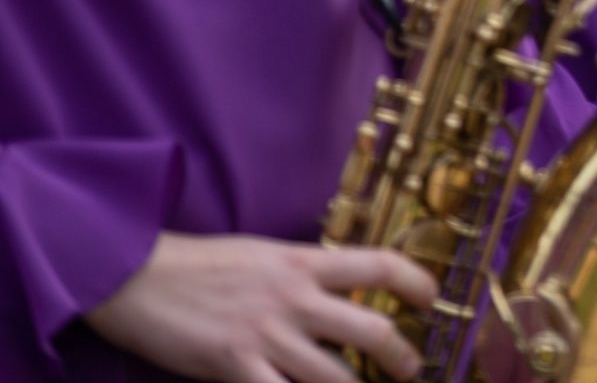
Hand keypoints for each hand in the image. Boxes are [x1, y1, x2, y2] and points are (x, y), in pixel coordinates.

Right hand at [83, 231, 437, 382]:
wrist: (137, 275)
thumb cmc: (200, 264)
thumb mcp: (264, 254)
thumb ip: (303, 271)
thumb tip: (339, 285)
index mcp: (304, 262)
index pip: (381, 265)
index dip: (417, 283)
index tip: (431, 299)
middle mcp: (295, 298)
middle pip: (372, 329)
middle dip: (402, 356)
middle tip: (412, 367)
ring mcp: (267, 335)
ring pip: (335, 375)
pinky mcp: (235, 366)